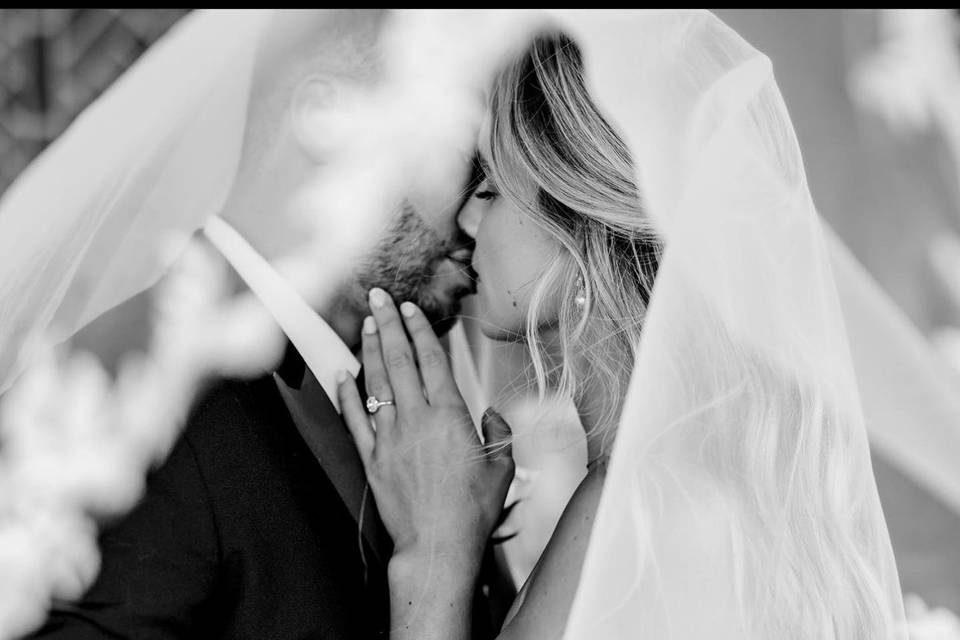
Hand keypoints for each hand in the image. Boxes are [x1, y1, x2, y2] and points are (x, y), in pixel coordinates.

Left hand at [337, 288, 514, 572]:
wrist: (437, 545)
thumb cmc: (472, 511)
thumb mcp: (500, 468)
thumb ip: (497, 433)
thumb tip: (491, 416)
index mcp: (450, 416)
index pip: (431, 361)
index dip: (420, 330)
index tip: (410, 309)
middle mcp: (417, 420)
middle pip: (399, 362)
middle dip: (388, 325)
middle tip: (378, 297)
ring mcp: (390, 438)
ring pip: (376, 384)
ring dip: (370, 350)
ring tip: (364, 323)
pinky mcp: (372, 459)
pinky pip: (354, 420)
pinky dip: (347, 396)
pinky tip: (343, 375)